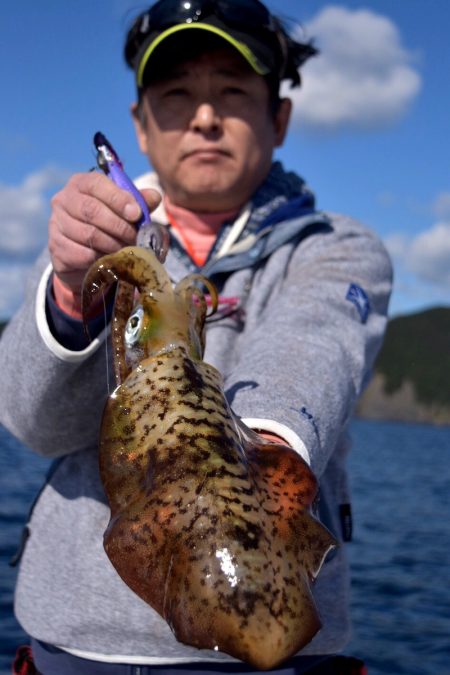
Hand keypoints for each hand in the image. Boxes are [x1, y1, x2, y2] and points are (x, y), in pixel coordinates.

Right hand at [49, 172, 160, 314]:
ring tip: (128, 250)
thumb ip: (139, 202)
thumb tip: (155, 196)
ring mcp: (56, 224)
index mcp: (81, 183)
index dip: (118, 199)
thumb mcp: (124, 210)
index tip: (136, 214)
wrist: (83, 255)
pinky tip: (112, 260)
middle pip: (92, 211)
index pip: (96, 184)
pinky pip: (82, 254)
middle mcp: (63, 200)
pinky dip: (101, 258)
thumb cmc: (107, 224)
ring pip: (89, 234)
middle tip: (136, 238)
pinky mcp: (57, 248)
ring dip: (113, 244)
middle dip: (119, 226)